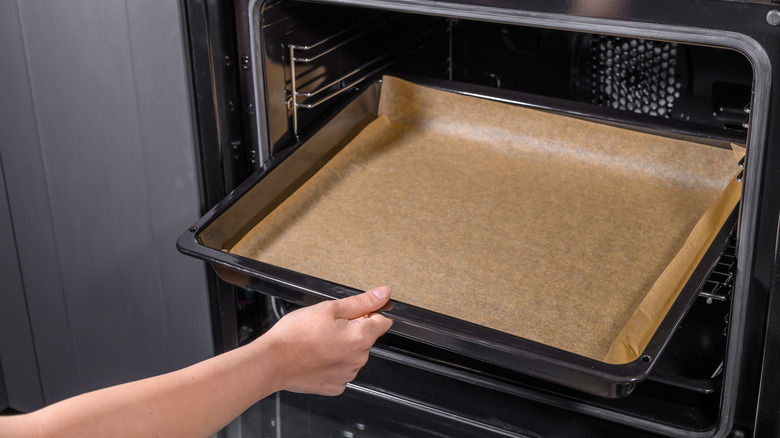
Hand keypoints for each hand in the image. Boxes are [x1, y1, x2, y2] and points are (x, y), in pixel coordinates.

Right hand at [260, 286, 392, 395]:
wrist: (272, 362)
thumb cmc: (296, 334)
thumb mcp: (329, 308)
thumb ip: (361, 301)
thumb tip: (383, 294)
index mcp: (361, 337)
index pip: (383, 321)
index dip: (370, 312)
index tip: (354, 311)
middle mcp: (359, 359)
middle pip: (366, 338)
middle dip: (352, 329)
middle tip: (327, 325)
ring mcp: (347, 375)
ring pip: (353, 354)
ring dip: (342, 346)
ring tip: (318, 341)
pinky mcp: (335, 386)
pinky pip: (340, 370)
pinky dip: (332, 363)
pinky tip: (316, 356)